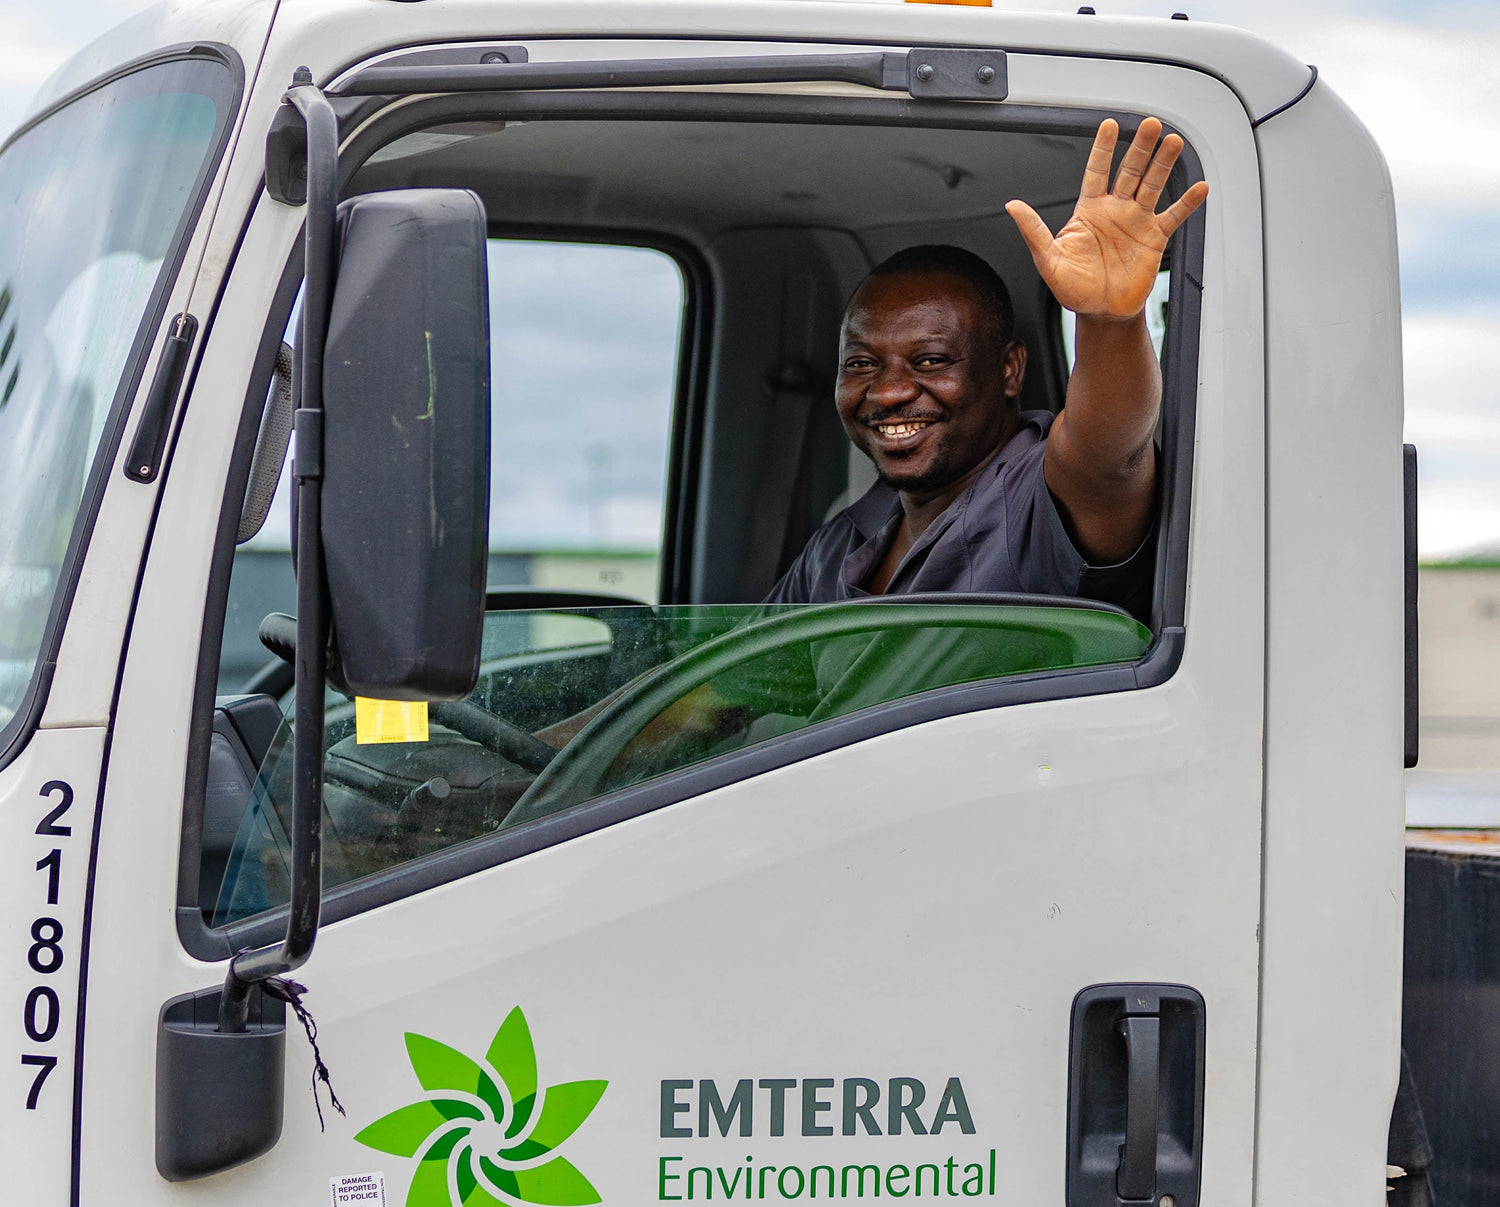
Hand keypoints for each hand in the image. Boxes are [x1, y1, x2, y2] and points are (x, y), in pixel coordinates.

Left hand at [1005, 117, 1208, 320]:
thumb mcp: (1048, 260)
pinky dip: (1187, 203)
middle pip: (1129, 171)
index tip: (1110, 125)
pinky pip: (1173, 216)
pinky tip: (1200, 187)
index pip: (1096, 171)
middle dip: (1140, 147)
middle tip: (1150, 124)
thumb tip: (1012, 206)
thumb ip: (1034, 231)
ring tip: (1174, 142)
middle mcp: (1115, 210)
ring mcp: (1136, 222)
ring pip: (1152, 185)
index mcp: (1089, 210)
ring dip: (1163, 164)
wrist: (1101, 312)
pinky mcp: (1154, 238)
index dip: (1103, 149)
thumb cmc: (1073, 288)